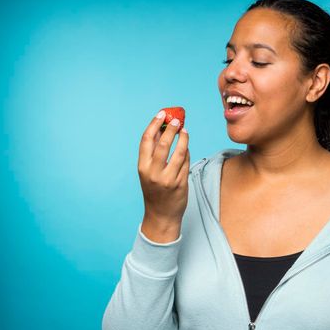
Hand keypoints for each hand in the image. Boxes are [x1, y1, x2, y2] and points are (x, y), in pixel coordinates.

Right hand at [138, 111, 189, 241]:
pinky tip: (187, 147)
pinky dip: (187, 152)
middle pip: (163, 144)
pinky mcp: (180, 184)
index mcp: (142, 167)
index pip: (146, 140)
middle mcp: (153, 173)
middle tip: (177, 120)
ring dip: (183, 138)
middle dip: (171, 128)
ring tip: (185, 131)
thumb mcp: (148, 172)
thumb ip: (153, 153)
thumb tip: (164, 129)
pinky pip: (186, 163)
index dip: (154, 124)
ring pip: (179, 152)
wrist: (161, 215)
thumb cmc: (154, 190)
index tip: (161, 114)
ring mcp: (168, 179)